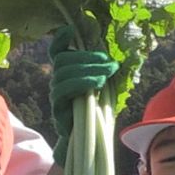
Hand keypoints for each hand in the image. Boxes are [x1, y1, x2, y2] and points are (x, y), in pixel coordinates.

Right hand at [49, 26, 117, 166]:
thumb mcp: (106, 88)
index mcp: (69, 75)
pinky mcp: (58, 110)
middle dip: (87, 57)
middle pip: (62, 60)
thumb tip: (118, 55)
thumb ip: (106, 71)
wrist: (91, 144)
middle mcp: (58, 83)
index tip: (70, 31)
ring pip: (62, 73)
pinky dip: (81, 82)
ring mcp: (56, 97)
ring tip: (105, 75)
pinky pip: (63, 90)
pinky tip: (97, 83)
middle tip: (108, 63)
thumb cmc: (100, 114)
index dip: (60, 40)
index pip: (57, 53)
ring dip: (87, 69)